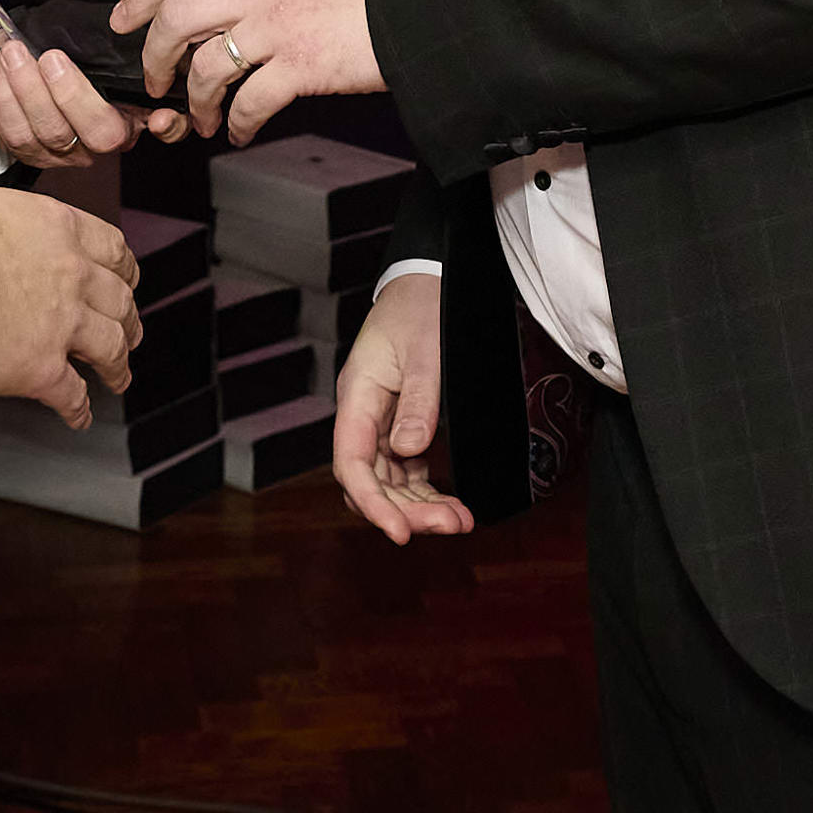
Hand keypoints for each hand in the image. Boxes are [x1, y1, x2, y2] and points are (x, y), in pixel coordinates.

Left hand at [0, 8, 130, 172]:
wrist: (74, 87)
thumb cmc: (99, 76)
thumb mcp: (112, 64)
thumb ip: (100, 57)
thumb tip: (71, 32)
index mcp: (118, 127)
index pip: (101, 130)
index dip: (73, 96)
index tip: (53, 59)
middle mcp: (85, 148)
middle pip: (55, 132)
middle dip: (29, 88)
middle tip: (16, 52)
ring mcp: (51, 154)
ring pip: (23, 137)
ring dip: (7, 93)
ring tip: (2, 59)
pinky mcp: (22, 152)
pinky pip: (1, 134)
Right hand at [0, 136, 136, 422]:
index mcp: (54, 227)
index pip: (109, 245)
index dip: (123, 265)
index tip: (126, 275)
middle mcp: (70, 274)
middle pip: (119, 298)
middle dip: (128, 317)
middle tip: (129, 330)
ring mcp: (62, 323)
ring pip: (110, 346)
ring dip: (117, 364)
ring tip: (118, 375)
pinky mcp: (42, 368)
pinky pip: (72, 393)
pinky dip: (78, 407)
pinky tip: (78, 415)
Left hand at [113, 0, 386, 145]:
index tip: (123, 20)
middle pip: (177, 20)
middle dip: (156, 55)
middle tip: (156, 81)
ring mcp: (276, 30)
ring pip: (207, 67)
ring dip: (195, 100)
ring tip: (201, 118)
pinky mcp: (300, 67)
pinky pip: (251, 102)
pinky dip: (238, 123)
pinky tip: (240, 132)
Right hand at [329, 270, 467, 542]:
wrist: (425, 280)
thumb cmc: (422, 306)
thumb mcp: (425, 350)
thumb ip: (418, 401)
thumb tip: (409, 451)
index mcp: (357, 395)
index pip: (351, 464)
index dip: (372, 504)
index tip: (399, 533)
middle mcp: (362, 415)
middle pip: (370, 481)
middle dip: (407, 510)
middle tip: (453, 525)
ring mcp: (380, 422)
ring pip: (389, 481)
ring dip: (419, 506)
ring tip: (460, 522)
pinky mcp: (401, 424)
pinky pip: (406, 470)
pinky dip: (425, 490)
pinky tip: (451, 505)